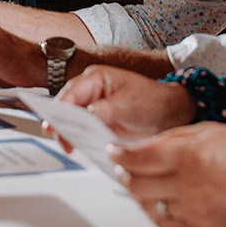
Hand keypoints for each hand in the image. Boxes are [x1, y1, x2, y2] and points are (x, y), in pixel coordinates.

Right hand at [57, 65, 195, 138]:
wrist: (169, 114)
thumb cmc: (152, 99)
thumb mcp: (131, 103)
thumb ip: (108, 108)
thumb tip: (89, 112)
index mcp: (96, 78)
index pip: (72, 91)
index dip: (61, 106)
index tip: (56, 120)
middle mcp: (90, 92)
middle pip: (67, 107)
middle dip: (60, 122)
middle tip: (59, 137)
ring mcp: (93, 109)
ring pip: (72, 121)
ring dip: (68, 133)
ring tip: (67, 146)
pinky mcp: (97, 125)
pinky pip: (83, 132)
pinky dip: (79, 140)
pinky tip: (79, 149)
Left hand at [109, 123, 225, 226]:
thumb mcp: (211, 130)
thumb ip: (175, 137)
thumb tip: (147, 144)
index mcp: (189, 155)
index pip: (140, 157)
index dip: (121, 154)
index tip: (113, 151)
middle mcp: (187, 183)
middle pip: (137, 183)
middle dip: (124, 173)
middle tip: (119, 166)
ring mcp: (192, 208)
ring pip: (148, 204)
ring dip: (136, 193)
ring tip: (135, 183)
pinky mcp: (201, 226)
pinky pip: (166, 221)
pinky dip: (154, 210)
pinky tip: (154, 201)